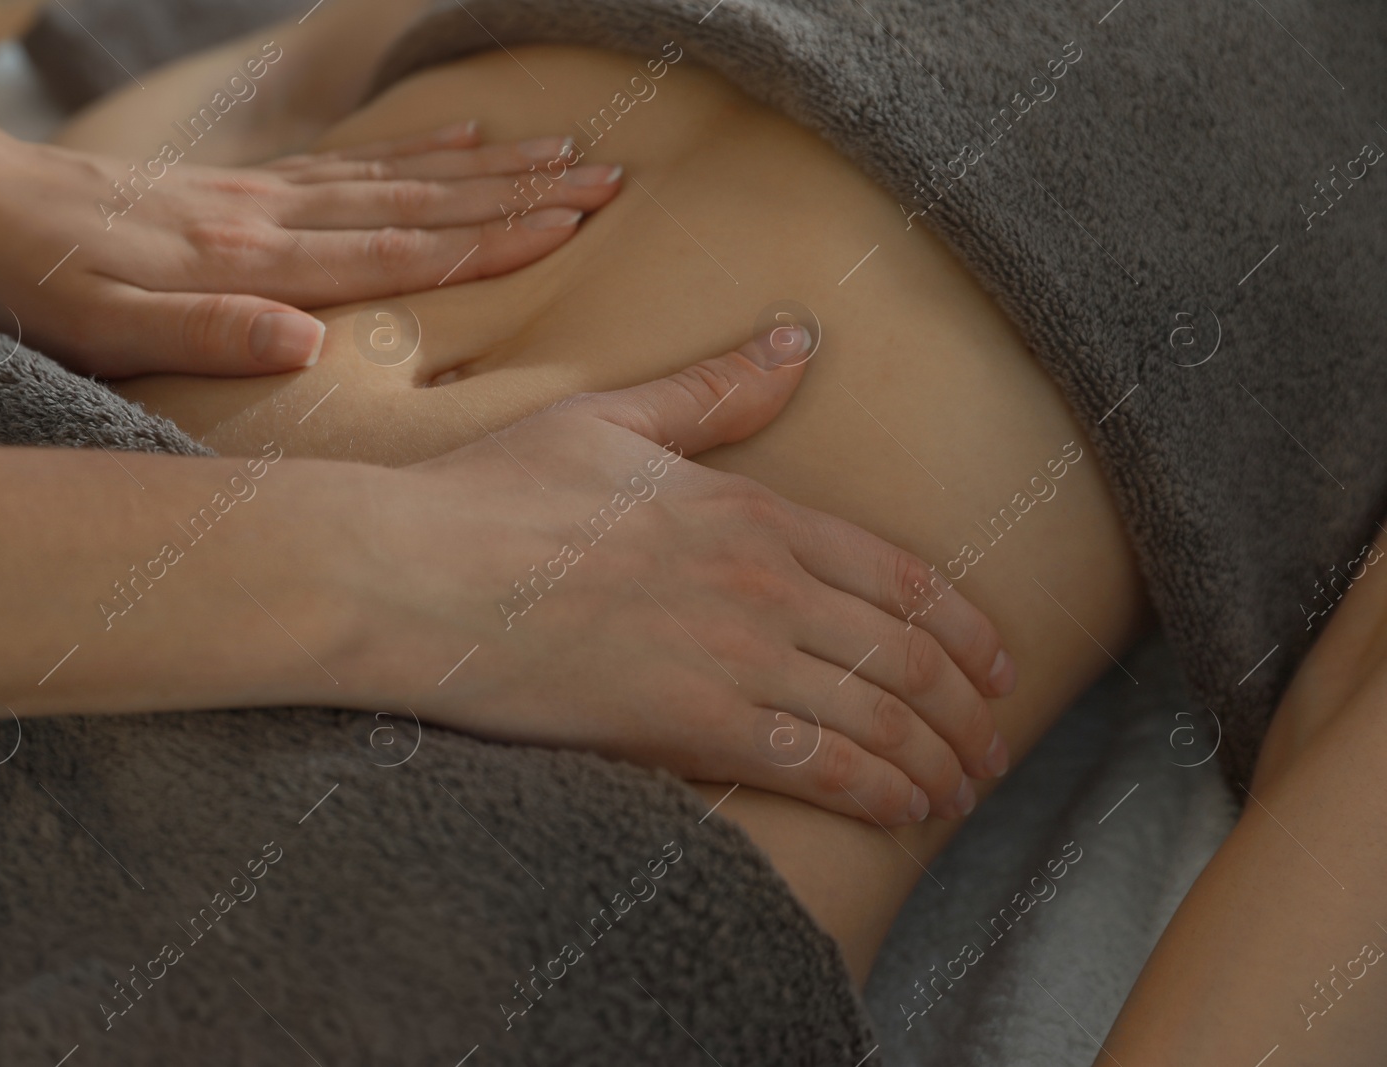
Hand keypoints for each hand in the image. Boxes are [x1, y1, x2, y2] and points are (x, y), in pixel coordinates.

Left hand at [0, 121, 617, 377]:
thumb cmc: (34, 284)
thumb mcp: (106, 332)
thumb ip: (210, 335)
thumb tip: (309, 341)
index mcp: (254, 263)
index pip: (396, 253)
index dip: (487, 242)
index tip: (567, 225)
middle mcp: (273, 220)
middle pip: (419, 205)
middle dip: (518, 195)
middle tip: (603, 180)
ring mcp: (262, 196)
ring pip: (396, 178)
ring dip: (485, 169)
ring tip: (559, 153)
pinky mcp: (244, 187)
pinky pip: (347, 163)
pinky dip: (412, 153)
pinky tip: (454, 141)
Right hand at [334, 329, 1015, 824]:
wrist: (416, 573)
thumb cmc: (498, 495)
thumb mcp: (611, 420)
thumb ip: (713, 393)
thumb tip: (796, 341)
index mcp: (752, 511)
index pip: (899, 577)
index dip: (963, 630)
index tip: (995, 667)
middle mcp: (765, 583)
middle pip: (907, 655)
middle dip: (966, 710)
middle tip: (991, 746)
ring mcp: (735, 655)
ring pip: (878, 716)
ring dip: (936, 759)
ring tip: (959, 789)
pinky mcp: (693, 724)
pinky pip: (820, 766)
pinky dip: (879, 792)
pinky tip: (904, 810)